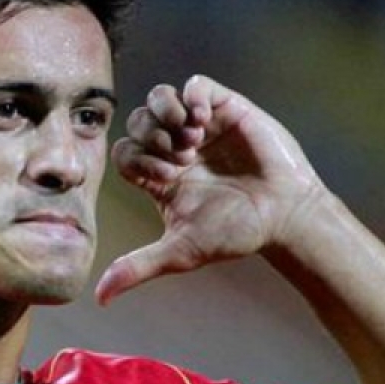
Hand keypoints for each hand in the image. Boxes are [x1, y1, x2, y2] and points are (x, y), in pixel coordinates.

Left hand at [95, 75, 324, 303]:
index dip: (135, 159)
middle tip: (179, 159)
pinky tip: (201, 121)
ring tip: (191, 139)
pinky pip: (195, 85)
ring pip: (159, 97)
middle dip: (151, 138)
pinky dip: (191, 96)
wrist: (284, 217)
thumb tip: (100, 297)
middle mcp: (174, 147)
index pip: (124, 152)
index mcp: (159, 175)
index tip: (163, 178)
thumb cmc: (235, 234)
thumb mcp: (180, 251)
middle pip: (137, 122)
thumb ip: (138, 267)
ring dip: (165, 115)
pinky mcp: (225, 108)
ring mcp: (199, 126)